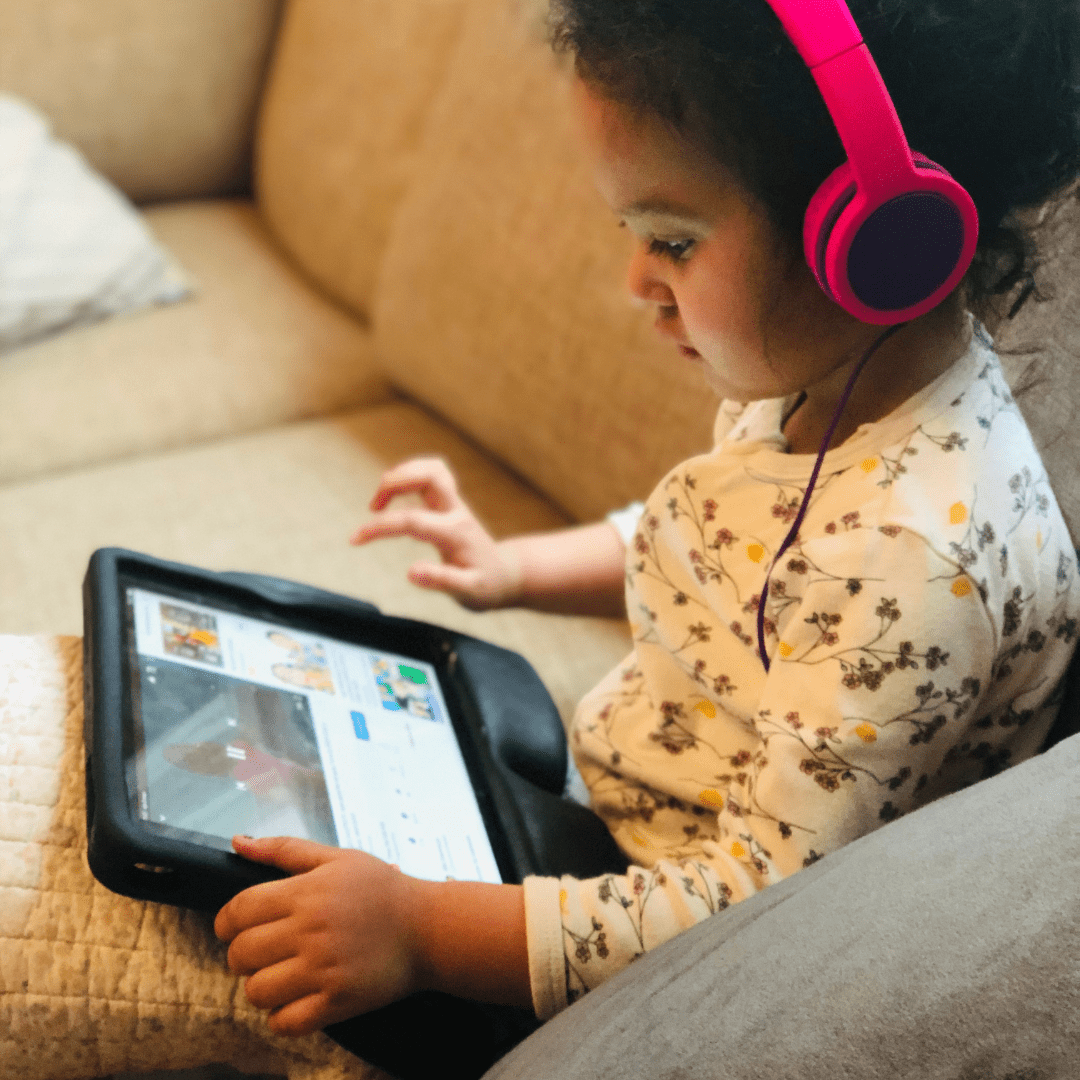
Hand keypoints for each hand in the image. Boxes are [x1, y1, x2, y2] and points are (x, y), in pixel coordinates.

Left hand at [214, 836, 421, 1035]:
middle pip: (241, 954)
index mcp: (306, 893)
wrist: (428, 928)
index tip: (233, 928)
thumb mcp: (336, 858)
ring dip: (261, 986)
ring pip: (257, 991)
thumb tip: (238, 843)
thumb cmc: (382, 890)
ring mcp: (323, 970)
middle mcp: (310, 931)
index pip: (239, 911)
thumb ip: (284, 850)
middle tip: (263, 951)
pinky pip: (284, 1022)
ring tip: (280, 975)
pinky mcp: (337, 1002)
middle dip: (242, 954)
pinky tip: (295, 999)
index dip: (226, 922)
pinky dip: (281, 1016)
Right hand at [350, 457, 523, 609]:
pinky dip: (409, 476)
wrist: (506, 576)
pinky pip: (432, 474)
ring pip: (432, 468)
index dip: (380, 527)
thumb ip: (441, 581)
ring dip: (402, 473)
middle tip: (373, 506)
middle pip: (430, 474)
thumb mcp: (469, 592)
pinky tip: (395, 495)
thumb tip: (411, 572)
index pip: (412, 520)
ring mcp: (455, 504)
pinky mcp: (451, 503)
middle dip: (396, 481)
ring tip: (380, 500)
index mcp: (455, 534)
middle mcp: (456, 512)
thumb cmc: (486, 586)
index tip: (355, 539)